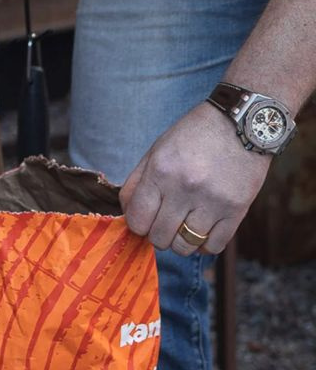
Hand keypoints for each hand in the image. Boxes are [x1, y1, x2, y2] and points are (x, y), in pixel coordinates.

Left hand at [120, 102, 271, 255]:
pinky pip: (214, 246)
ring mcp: (212, 202)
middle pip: (159, 237)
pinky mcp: (237, 210)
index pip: (137, 219)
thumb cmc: (193, 135)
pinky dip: (205, 245)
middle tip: (163, 224)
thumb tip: (128, 214)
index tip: (144, 220)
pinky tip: (203, 231)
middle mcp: (185, 188)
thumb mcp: (156, 150)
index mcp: (161, 171)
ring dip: (180, 242)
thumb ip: (137, 182)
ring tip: (182, 228)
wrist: (242, 123)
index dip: (137, 225)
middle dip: (157, 235)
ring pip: (185, 246)